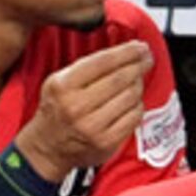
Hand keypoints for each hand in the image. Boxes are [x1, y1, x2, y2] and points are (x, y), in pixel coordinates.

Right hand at [12, 41, 152, 182]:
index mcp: (63, 87)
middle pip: (120, 78)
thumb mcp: (58, 82)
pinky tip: (133, 102)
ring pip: (130, 97)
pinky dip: (138, 106)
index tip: (140, 46)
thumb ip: (85, 67)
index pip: (103, 62)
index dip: (127, 52)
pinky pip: (134, 117)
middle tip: (147, 59)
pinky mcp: (106, 142)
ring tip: (137, 80)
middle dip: (138, 65)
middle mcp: (77, 107)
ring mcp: (92, 127)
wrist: (48, 149)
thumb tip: (122, 53)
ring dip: (138, 85)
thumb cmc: (56, 111)